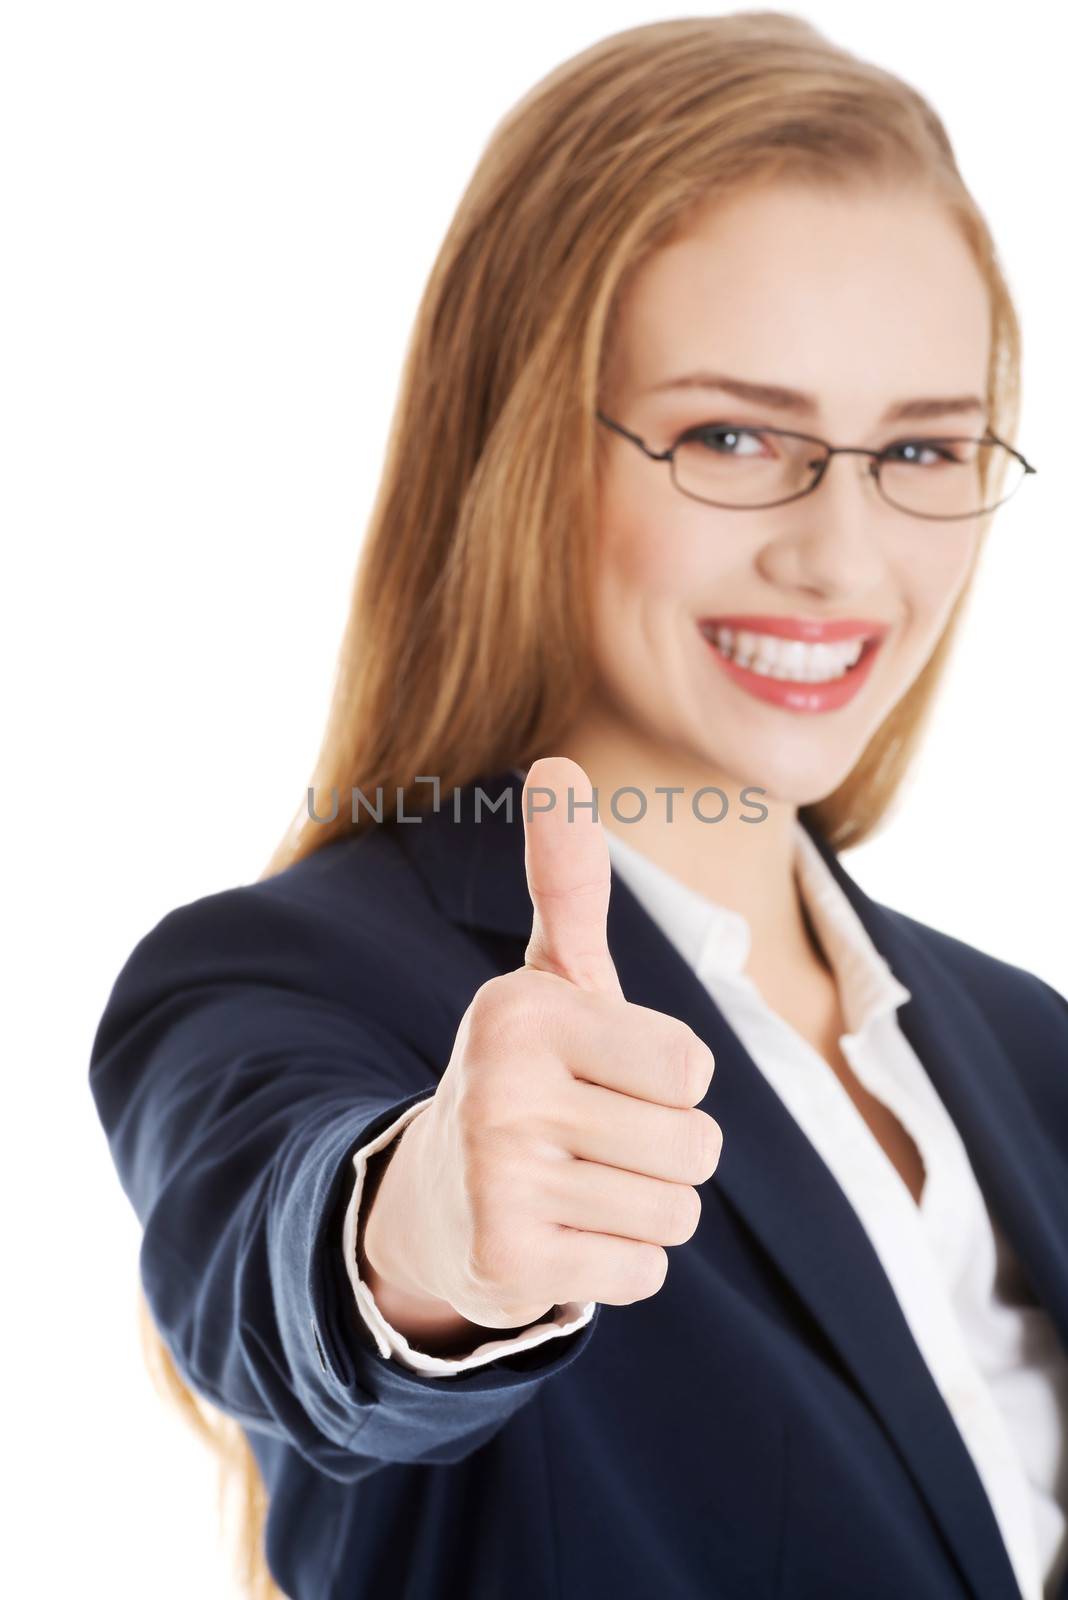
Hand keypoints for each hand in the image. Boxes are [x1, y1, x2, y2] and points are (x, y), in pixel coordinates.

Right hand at [361, 755, 721, 1332]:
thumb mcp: (551, 983)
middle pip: (696, 1145)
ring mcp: (499, 1177)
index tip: (603, 1078)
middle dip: (663, 1153)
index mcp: (524, 1010)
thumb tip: (558, 761)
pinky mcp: (505, 1260)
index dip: (667, 1081)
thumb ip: (569, 883)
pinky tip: (560, 1237)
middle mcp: (502, 1086)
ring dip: (642, 1209)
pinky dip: (617, 1265)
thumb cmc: (528, 1078)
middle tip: (589, 1144)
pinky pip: (643, 1273)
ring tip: (576, 1186)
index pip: (691, 1066)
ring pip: (676, 1212)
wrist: (434, 1199)